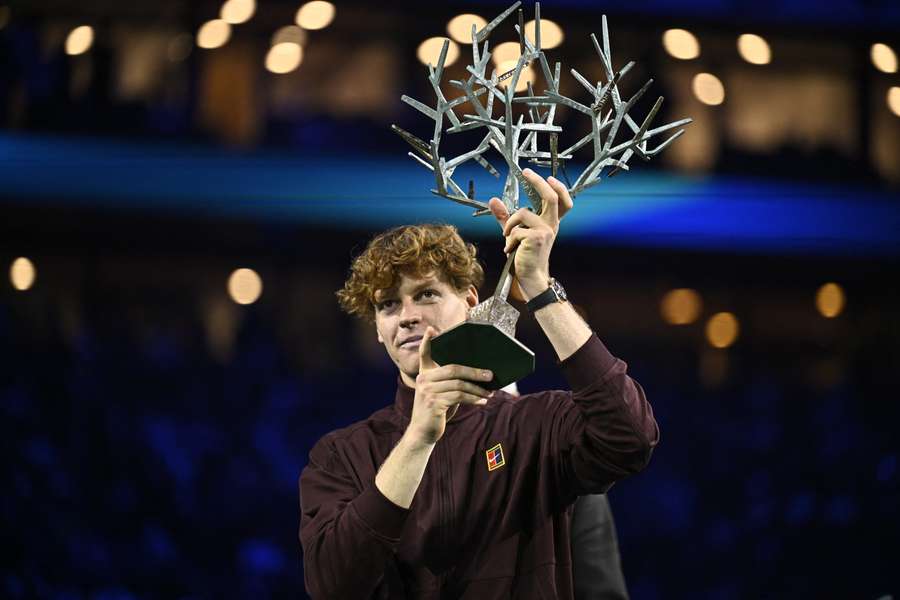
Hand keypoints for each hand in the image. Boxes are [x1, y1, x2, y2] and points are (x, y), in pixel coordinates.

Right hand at [406, 327, 493, 445]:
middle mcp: (424, 380)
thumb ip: (451, 382)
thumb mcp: (441, 393)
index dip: (427, 341)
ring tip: (489, 393)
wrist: (423, 432)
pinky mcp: (433, 403)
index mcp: (424, 374)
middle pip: (453, 369)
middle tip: (490, 375)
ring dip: (477, 389)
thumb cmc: (436, 410)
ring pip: (459, 384)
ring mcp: (427, 391)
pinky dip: (473, 399)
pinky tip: (482, 401)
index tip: (431, 329)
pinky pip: (459, 396)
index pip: (424, 354)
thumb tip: (479, 376)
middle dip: (474, 372)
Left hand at [487, 169, 573, 299]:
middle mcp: (551, 225)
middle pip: (550, 197)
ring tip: (508, 238)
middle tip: (526, 173)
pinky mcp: (536, 238)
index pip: (563, 202)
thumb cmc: (525, 256)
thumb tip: (494, 200)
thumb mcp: (515, 232)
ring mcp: (546, 231)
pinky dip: (509, 240)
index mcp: (550, 223)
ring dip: (509, 225)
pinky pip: (515, 230)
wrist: (530, 277)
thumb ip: (505, 216)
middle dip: (538, 181)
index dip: (559, 188)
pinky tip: (511, 250)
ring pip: (522, 213)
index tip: (547, 178)